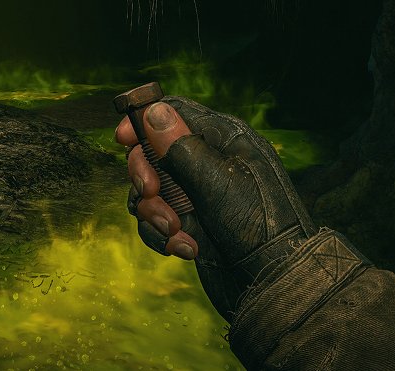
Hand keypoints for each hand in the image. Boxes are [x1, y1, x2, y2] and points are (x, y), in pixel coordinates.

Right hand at [117, 96, 315, 318]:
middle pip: (151, 151)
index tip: (121, 139)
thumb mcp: (218, 183)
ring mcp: (195, 193)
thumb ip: (180, 147)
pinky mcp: (188, 222)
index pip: (173, 112)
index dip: (143, 120)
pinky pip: (154, 220)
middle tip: (151, 192)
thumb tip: (153, 110)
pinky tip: (186, 248)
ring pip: (148, 189)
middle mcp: (206, 162)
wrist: (274, 283)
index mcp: (222, 139)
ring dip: (153, 211)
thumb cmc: (258, 227)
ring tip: (176, 230)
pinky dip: (162, 235)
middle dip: (143, 173)